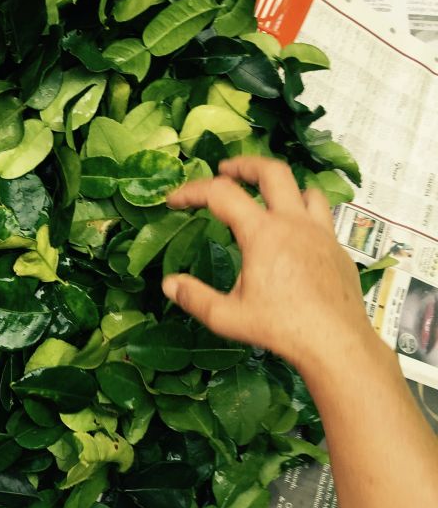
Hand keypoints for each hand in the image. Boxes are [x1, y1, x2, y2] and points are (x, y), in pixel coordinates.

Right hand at [162, 156, 371, 375]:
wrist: (336, 342)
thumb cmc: (280, 328)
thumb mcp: (227, 317)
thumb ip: (194, 297)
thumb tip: (169, 285)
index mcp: (263, 233)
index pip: (220, 194)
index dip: (192, 191)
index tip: (175, 199)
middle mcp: (294, 223)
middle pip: (272, 171)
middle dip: (245, 165)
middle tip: (226, 170)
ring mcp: (321, 233)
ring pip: (305, 189)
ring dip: (283, 188)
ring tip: (268, 199)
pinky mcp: (338, 249)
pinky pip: (323, 218)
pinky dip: (305, 216)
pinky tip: (296, 238)